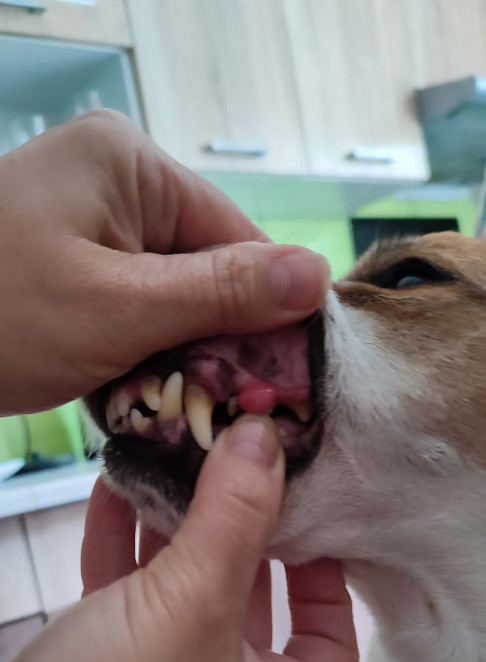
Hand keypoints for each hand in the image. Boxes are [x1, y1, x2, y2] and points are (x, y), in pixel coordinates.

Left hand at [0, 110, 327, 414]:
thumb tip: (318, 276)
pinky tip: (143, 398)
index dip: (269, 312)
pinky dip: (140, 358)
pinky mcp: (68, 270)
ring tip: (187, 411)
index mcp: (130, 166)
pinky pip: (131, 313)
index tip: (289, 383)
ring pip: (170, 300)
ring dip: (179, 358)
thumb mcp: (117, 310)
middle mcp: (114, 186)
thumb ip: (221, 294)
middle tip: (233, 413)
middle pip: (206, 270)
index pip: (237, 238)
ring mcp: (87, 229)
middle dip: (218, 342)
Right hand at [0, 417, 356, 661]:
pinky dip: (125, 547)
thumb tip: (266, 436)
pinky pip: (129, 599)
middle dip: (238, 526)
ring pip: (184, 593)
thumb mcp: (188, 606)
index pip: (332, 630)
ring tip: (174, 456)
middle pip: (254, 599)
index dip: (327, 566)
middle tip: (236, 458)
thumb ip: (232, 518)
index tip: (305, 502)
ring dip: (175, 528)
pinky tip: (115, 488)